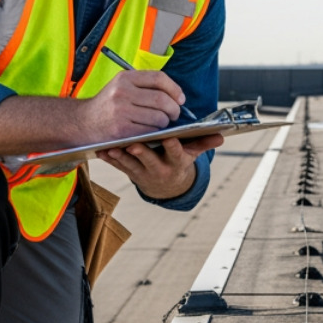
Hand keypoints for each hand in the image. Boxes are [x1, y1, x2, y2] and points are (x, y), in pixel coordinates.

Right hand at [78, 70, 182, 140]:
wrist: (82, 122)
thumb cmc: (108, 105)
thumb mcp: (121, 87)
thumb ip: (145, 87)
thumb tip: (177, 95)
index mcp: (125, 78)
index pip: (159, 78)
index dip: (174, 89)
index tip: (180, 99)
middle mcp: (122, 92)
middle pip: (162, 99)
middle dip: (174, 109)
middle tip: (174, 115)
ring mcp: (121, 110)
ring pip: (159, 117)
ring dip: (165, 123)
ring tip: (162, 124)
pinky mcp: (121, 129)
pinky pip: (150, 131)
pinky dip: (155, 133)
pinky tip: (152, 132)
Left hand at [97, 134, 223, 200]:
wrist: (165, 186)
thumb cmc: (178, 161)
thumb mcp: (192, 154)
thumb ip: (204, 143)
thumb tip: (222, 136)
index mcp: (177, 162)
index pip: (177, 154)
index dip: (173, 147)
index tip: (169, 138)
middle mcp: (160, 169)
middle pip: (150, 161)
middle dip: (142, 154)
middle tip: (134, 145)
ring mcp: (143, 173)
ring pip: (131, 165)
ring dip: (121, 157)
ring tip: (112, 147)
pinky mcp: (130, 173)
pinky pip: (119, 166)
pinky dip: (110, 159)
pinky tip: (101, 150)